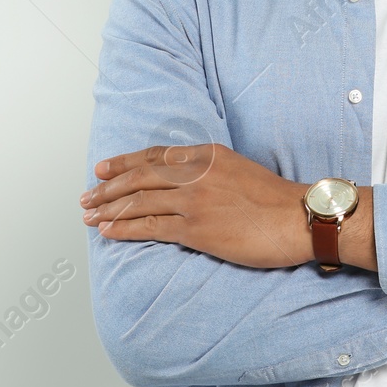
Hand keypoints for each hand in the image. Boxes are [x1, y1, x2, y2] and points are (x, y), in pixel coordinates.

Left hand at [80, 143, 312, 269]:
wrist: (298, 218)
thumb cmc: (275, 200)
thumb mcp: (238, 168)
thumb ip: (208, 170)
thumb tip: (183, 182)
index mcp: (206, 155)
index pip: (154, 156)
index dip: (124, 162)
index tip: (103, 169)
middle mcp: (196, 173)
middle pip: (140, 177)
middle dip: (108, 187)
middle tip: (87, 196)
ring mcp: (194, 201)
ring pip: (139, 201)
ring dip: (109, 208)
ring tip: (90, 216)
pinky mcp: (196, 229)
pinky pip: (150, 227)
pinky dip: (124, 228)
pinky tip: (109, 231)